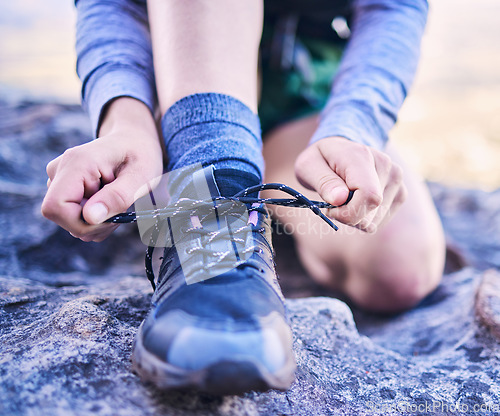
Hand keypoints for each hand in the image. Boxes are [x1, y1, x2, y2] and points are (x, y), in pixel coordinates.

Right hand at [41, 98, 162, 241]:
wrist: (134, 141)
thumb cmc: (140, 155)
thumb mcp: (141, 176)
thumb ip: (117, 196)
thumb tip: (90, 217)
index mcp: (78, 162)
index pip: (56, 207)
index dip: (81, 223)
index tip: (110, 217)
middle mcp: (60, 168)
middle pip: (61, 217)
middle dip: (94, 224)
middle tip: (120, 209)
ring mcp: (58, 177)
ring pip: (68, 220)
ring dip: (96, 222)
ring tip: (115, 202)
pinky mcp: (61, 186)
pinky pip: (72, 216)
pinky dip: (93, 218)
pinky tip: (107, 201)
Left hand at [294, 136, 406, 232]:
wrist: (338, 151)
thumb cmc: (319, 160)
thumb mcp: (308, 167)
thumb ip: (323, 182)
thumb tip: (340, 199)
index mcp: (360, 156)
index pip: (368, 195)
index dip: (348, 212)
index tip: (330, 209)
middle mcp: (385, 164)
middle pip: (372, 211)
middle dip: (347, 215)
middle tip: (333, 201)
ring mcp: (396, 178)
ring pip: (375, 221)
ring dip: (355, 218)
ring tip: (345, 199)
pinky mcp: (400, 192)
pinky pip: (380, 221)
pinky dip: (364, 219)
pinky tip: (356, 203)